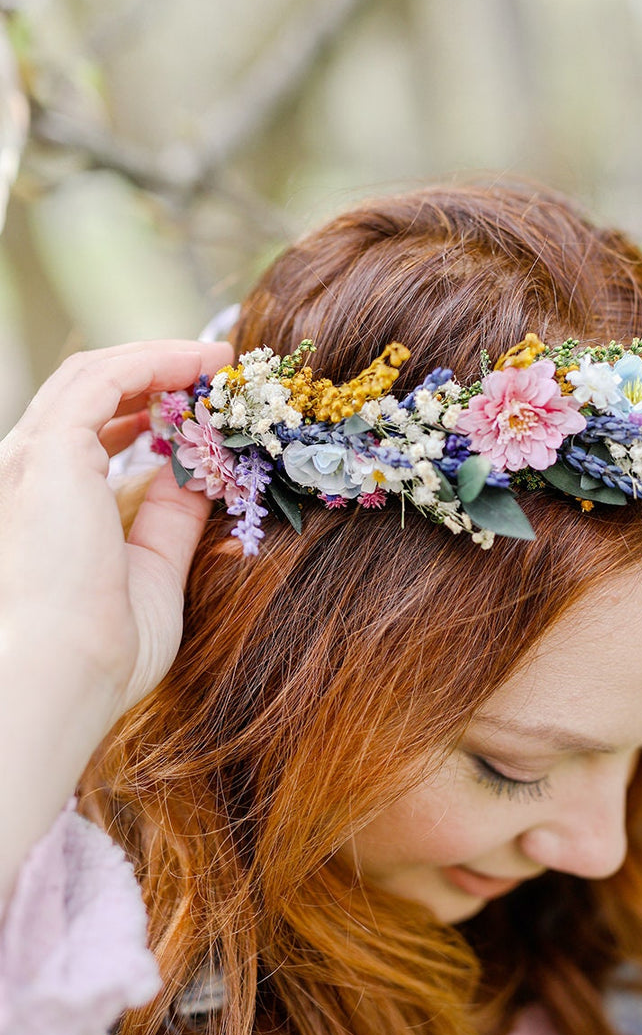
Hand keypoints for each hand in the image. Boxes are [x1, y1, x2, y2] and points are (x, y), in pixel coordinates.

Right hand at [0, 339, 231, 892]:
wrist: (61, 675)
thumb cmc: (102, 652)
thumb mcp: (154, 572)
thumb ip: (173, 520)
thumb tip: (204, 477)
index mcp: (44, 507)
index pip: (90, 436)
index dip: (146, 414)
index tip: (202, 413)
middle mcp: (28, 474)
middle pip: (90, 395)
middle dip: (156, 376)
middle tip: (218, 376)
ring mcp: (32, 457)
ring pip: (93, 374)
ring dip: (160, 360)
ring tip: (219, 363)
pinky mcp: (51, 449)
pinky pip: (107, 377)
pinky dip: (157, 361)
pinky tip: (204, 364)